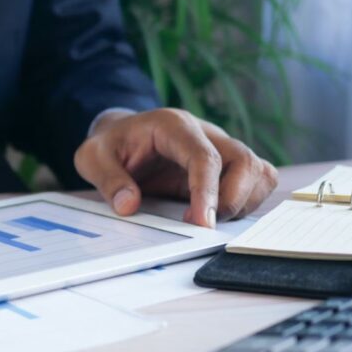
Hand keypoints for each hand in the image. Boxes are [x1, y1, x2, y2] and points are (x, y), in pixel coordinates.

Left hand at [74, 108, 277, 227]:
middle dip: (232, 200)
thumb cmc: (111, 146)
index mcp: (174, 126)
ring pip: (258, 171)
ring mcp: (221, 148)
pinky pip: (257, 180)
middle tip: (202, 225)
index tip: (202, 223)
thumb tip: (129, 206)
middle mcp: (206, 133)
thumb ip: (109, 180)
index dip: (208, 191)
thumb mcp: (92, 158)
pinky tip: (219, 214)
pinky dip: (248, 201)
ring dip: (243, 202)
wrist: (121, 136)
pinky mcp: (227, 166)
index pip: (205, 156)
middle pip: (244, 161)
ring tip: (208, 219)